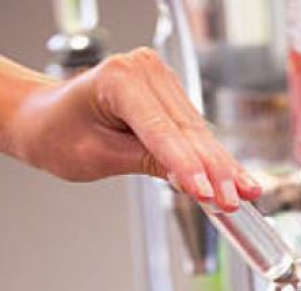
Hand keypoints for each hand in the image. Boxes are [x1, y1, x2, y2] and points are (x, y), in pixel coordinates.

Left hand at [4, 49, 260, 210]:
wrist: (48, 119)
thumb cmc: (60, 132)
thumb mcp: (98, 155)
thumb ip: (145, 162)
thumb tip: (188, 180)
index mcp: (119, 78)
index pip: (162, 130)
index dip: (188, 165)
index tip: (207, 193)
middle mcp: (146, 71)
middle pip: (189, 132)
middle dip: (214, 171)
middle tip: (232, 201)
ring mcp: (163, 82)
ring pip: (200, 135)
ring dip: (223, 168)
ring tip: (244, 194)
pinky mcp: (174, 100)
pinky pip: (198, 135)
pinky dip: (216, 160)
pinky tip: (238, 179)